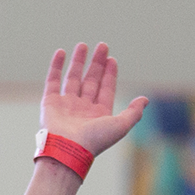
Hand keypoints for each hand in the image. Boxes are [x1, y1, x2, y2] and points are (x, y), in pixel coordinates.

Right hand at [39, 42, 147, 158]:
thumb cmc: (95, 140)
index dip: (109, 74)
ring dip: (78, 62)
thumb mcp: (121, 125)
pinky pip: (53, 81)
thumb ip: (134, 112)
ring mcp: (66, 105)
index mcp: (98, 114)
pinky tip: (61, 52)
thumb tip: (145, 99)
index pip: (106, 89)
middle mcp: (82, 109)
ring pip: (73, 78)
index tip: (112, 59)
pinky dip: (56, 67)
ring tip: (83, 45)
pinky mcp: (50, 103)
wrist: (67, 150)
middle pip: (91, 81)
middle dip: (97, 63)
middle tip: (102, 46)